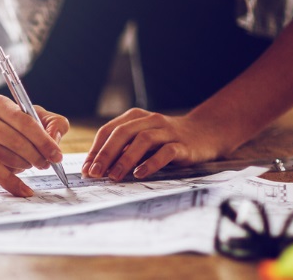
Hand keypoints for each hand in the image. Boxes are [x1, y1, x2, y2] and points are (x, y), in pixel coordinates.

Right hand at [0, 94, 68, 172]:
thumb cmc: (7, 122)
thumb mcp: (31, 114)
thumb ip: (52, 122)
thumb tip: (55, 139)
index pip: (25, 122)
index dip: (44, 141)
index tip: (57, 155)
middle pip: (16, 142)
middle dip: (37, 156)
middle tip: (47, 163)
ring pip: (7, 158)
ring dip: (25, 165)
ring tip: (31, 163)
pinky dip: (13, 171)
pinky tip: (17, 166)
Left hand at [84, 108, 228, 180]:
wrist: (206, 133)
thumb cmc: (166, 140)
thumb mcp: (142, 140)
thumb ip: (123, 150)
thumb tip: (96, 168)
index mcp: (135, 117)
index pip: (109, 131)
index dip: (96, 150)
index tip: (87, 169)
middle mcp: (150, 120)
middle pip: (122, 133)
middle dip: (106, 154)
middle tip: (95, 173)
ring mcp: (168, 131)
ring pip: (143, 140)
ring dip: (125, 159)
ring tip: (114, 176)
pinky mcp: (183, 145)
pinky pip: (166, 152)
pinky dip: (151, 163)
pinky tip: (140, 174)